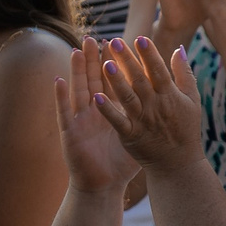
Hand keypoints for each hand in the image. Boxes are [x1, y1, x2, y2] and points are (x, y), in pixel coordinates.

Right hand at [54, 39, 142, 195]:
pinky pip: (64, 113)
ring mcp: (81, 120)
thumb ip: (150, 115)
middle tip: (97, 38)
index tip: (121, 43)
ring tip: (78, 50)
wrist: (104, 187)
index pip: (116, 83)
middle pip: (95, 81)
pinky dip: (61, 97)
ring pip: (79, 90)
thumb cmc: (122, 163)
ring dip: (78, 71)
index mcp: (114, 112)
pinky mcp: (70, 133)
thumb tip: (167, 101)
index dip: (117, 64)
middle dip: (96, 60)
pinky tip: (59, 80)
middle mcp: (96, 112)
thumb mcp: (139, 135)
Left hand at [89, 36, 206, 171]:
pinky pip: (118, 121)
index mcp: (170, 96)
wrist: (179, 163)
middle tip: (114, 42)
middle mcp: (156, 106)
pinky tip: (97, 97)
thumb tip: (179, 49)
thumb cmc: (185, 128)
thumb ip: (184, 74)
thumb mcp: (192, 100)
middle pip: (140, 80)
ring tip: (105, 64)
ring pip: (127, 98)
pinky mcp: (131, 135)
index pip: (159, 71)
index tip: (140, 39)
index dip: (150, 55)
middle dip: (127, 61)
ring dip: (116, 81)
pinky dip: (108, 110)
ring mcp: (143, 121)